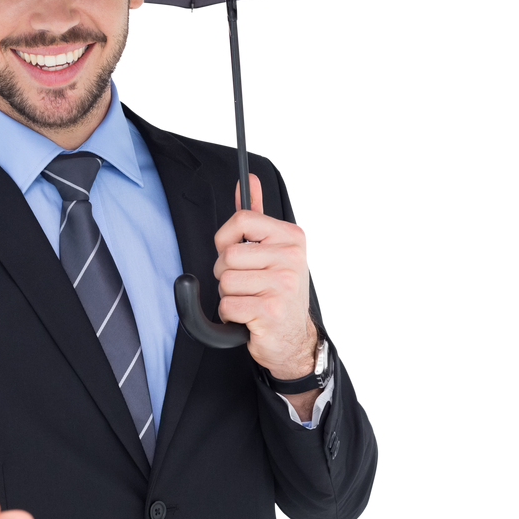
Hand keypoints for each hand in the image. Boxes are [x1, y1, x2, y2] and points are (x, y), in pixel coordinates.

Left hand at [213, 174, 317, 379]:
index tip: (232, 251)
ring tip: (250, 300)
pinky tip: (249, 316)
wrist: (293, 337)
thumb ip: (257, 214)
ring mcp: (283, 284)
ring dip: (230, 296)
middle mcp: (292, 257)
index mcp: (293, 237)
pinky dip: (230, 315)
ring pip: (225, 281)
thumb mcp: (272, 248)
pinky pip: (227, 305)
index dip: (225, 238)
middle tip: (248, 285)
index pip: (242, 220)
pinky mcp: (271, 310)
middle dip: (227, 274)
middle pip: (227, 255)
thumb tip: (247, 181)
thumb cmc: (278, 291)